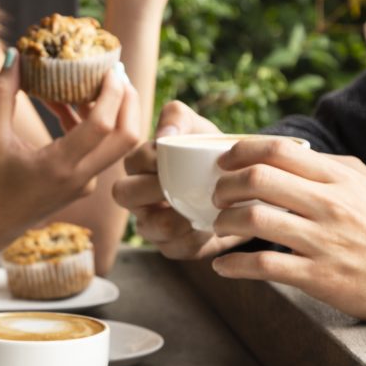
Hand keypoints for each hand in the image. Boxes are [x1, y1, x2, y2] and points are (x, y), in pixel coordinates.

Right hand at [0, 50, 140, 235]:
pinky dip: (91, 126)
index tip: (110, 67)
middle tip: (116, 72)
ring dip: (109, 111)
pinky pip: (98, 151)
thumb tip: (13, 53)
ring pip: (115, 144)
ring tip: (89, 83)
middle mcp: (80, 177)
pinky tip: (67, 105)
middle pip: (126, 136)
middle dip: (128, 101)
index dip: (112, 93)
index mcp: (59, 166)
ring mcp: (86, 184)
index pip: (102, 126)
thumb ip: (2, 93)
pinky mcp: (83, 185)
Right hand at [113, 101, 242, 258]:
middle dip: (155, 190)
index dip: (152, 159)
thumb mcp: (195, 127)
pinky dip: (195, 238)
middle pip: (125, 195)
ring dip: (178, 218)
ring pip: (151, 227)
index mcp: (138, 166)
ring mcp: (150, 224)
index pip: (133, 162)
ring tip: (204, 208)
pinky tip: (210, 226)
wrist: (239, 184)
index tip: (180, 156)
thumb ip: (176, 117)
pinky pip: (175, 248)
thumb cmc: (208, 151)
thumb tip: (164, 136)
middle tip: (186, 185)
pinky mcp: (170, 247)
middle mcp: (136, 197)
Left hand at [210, 140, 365, 321]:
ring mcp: (323, 241)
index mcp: (341, 177)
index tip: (225, 163)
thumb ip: (331, 169)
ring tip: (219, 228)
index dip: (240, 153)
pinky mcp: (318, 277)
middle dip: (224, 187)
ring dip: (223, 224)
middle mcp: (330, 204)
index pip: (277, 151)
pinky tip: (222, 266)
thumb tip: (291, 156)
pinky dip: (233, 265)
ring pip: (253, 220)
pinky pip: (262, 266)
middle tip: (217, 197)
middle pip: (257, 180)